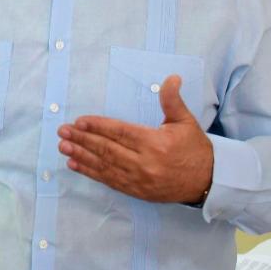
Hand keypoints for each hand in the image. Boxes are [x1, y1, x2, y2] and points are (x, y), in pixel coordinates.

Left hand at [57, 75, 212, 203]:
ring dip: (81, 156)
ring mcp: (139, 180)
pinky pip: (109, 181)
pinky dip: (91, 172)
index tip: (79, 121)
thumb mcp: (185, 121)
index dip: (98, 127)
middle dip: (83, 140)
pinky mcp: (137, 191)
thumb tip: (172, 78)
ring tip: (63, 147)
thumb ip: (172, 100)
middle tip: (62, 132)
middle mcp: (145, 163)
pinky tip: (75, 164)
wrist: (207, 181)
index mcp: (155, 143)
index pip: (120, 133)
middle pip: (108, 149)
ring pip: (105, 166)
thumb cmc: (194, 148)